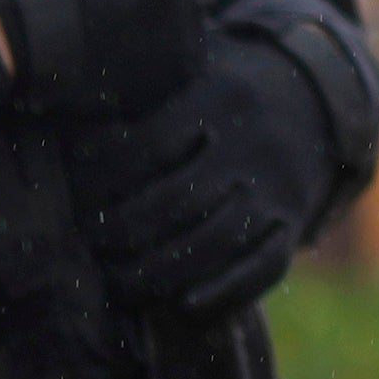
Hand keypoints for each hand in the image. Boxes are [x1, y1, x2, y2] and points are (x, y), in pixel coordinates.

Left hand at [81, 51, 344, 326]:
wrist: (313, 97)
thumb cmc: (221, 88)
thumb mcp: (188, 69)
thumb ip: (139, 94)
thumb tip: (65, 125)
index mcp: (218, 99)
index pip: (150, 146)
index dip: (106, 179)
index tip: (75, 200)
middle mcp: (251, 144)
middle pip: (181, 199)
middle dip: (128, 232)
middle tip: (92, 250)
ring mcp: (277, 186)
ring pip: (220, 237)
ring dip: (166, 270)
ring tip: (123, 287)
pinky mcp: (293, 220)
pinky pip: (265, 264)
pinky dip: (227, 292)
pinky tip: (185, 309)